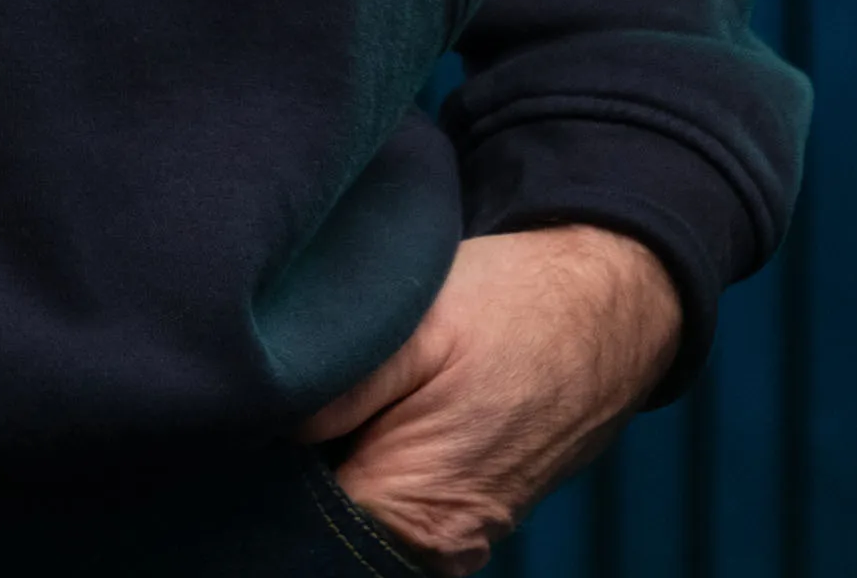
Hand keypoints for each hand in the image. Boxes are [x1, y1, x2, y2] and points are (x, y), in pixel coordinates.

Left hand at [299, 226, 682, 572]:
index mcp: (414, 513)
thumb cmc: (514, 306)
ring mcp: (457, 539)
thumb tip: (262, 429)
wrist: (607, 305)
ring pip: (360, 518)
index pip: (301, 525)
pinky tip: (369, 412)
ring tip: (333, 398)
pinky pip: (394, 508)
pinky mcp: (467, 515)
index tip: (250, 418)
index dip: (267, 475)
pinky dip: (370, 468)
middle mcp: (439, 550)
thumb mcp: (416, 325)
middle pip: (329, 528)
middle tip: (282, 398)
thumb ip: (337, 390)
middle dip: (297, 474)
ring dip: (335, 469)